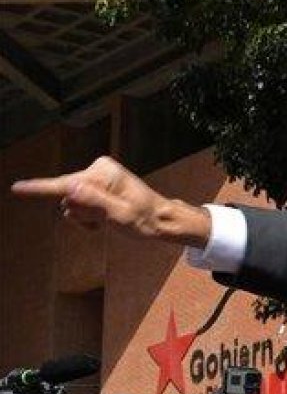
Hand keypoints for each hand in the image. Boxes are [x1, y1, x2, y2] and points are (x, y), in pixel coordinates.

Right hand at [10, 156, 211, 246]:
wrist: (162, 220)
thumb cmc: (145, 220)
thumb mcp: (121, 215)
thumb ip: (95, 203)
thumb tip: (71, 189)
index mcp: (103, 173)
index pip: (65, 185)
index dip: (39, 189)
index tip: (16, 188)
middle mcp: (97, 170)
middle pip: (68, 197)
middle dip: (80, 214)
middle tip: (103, 223)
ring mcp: (97, 177)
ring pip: (72, 203)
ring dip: (85, 217)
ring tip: (106, 222)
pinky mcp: (97, 185)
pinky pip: (80, 204)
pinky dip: (88, 215)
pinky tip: (104, 220)